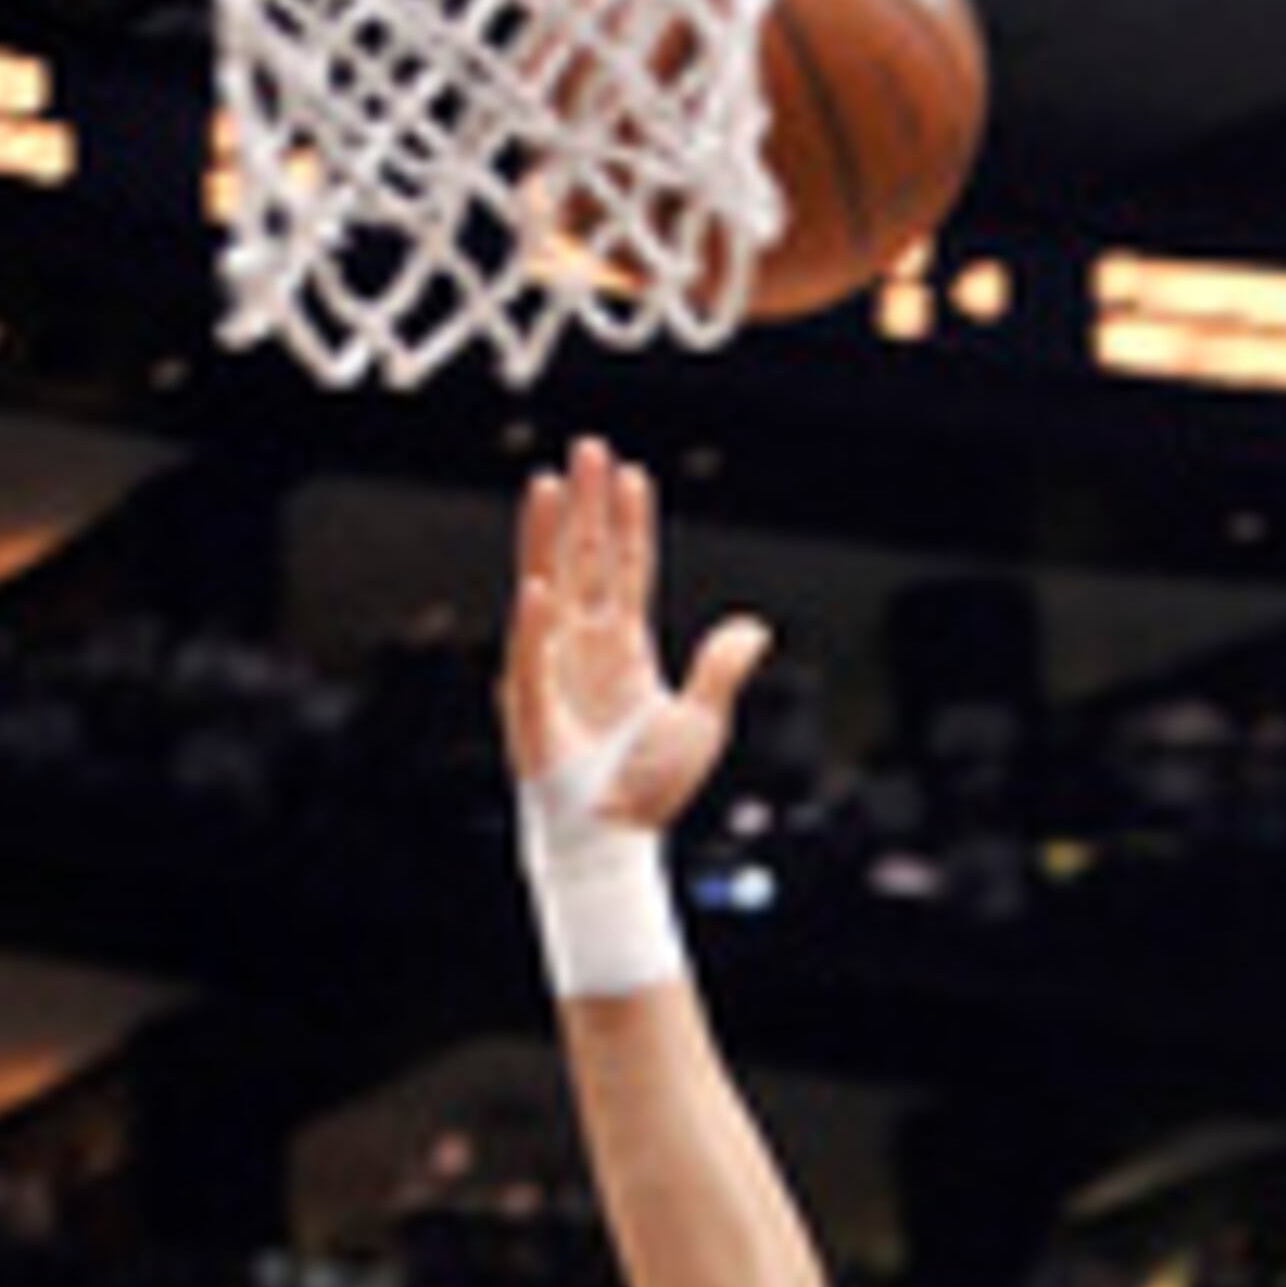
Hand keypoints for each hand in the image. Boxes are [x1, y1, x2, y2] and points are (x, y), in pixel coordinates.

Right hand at [503, 434, 771, 834]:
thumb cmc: (648, 789)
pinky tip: (540, 586)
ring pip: (550, 586)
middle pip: (585, 560)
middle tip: (588, 448)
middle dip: (586, 505)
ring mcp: (553, 668)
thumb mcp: (701, 723)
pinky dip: (534, 624)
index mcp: (624, 648)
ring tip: (551, 485)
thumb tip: (754, 627)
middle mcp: (584, 646)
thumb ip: (722, 670)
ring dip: (548, 537)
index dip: (628, 523)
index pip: (627, 570)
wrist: (614, 838)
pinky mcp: (532, 704)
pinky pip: (531, 657)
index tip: (631, 475)